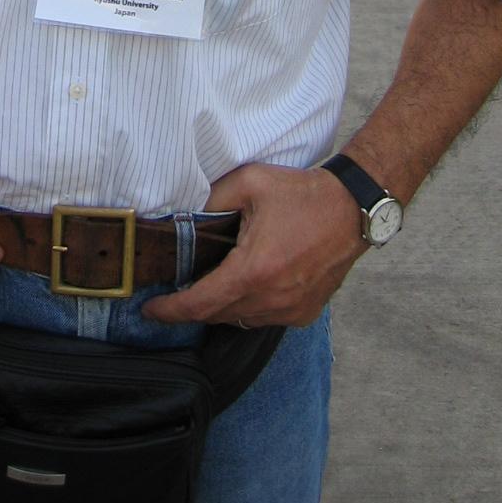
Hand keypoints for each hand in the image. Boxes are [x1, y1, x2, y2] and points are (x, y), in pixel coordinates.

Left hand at [142, 162, 368, 328]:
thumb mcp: (249, 183)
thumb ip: (211, 199)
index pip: (200, 304)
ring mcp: (290, 311)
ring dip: (221, 307)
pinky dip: (248, 307)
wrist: (352, 210)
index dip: (170, 310)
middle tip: (172, 294)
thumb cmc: (301, 194)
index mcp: (253, 270)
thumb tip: (181, 217)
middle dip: (191, 308)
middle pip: (217, 315)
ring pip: (240, 319)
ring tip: (208, 285)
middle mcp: (271, 299)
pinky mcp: (304, 313)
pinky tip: (245, 286)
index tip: (149, 310)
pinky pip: (264, 318)